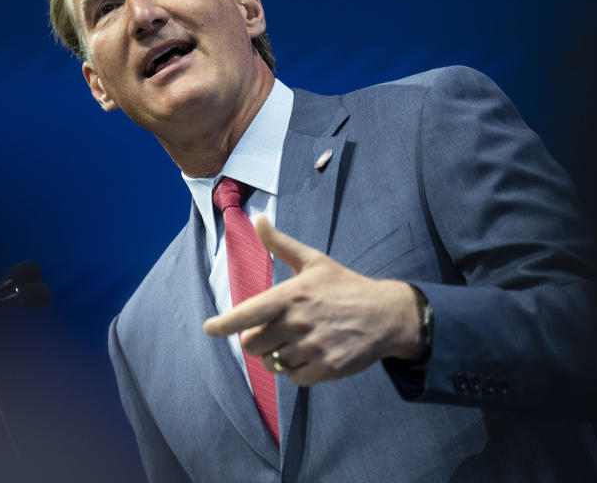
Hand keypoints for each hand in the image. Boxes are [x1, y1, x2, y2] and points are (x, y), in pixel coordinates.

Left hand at [203, 217, 424, 385]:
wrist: (387, 315)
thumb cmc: (345, 286)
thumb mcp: (314, 261)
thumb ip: (281, 244)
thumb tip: (257, 219)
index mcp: (291, 295)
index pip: (248, 313)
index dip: (224, 324)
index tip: (209, 328)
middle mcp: (299, 322)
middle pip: (253, 345)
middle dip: (256, 342)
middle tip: (271, 334)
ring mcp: (313, 347)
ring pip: (273, 363)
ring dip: (278, 356)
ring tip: (297, 342)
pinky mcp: (327, 368)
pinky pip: (294, 378)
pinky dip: (297, 370)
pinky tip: (312, 354)